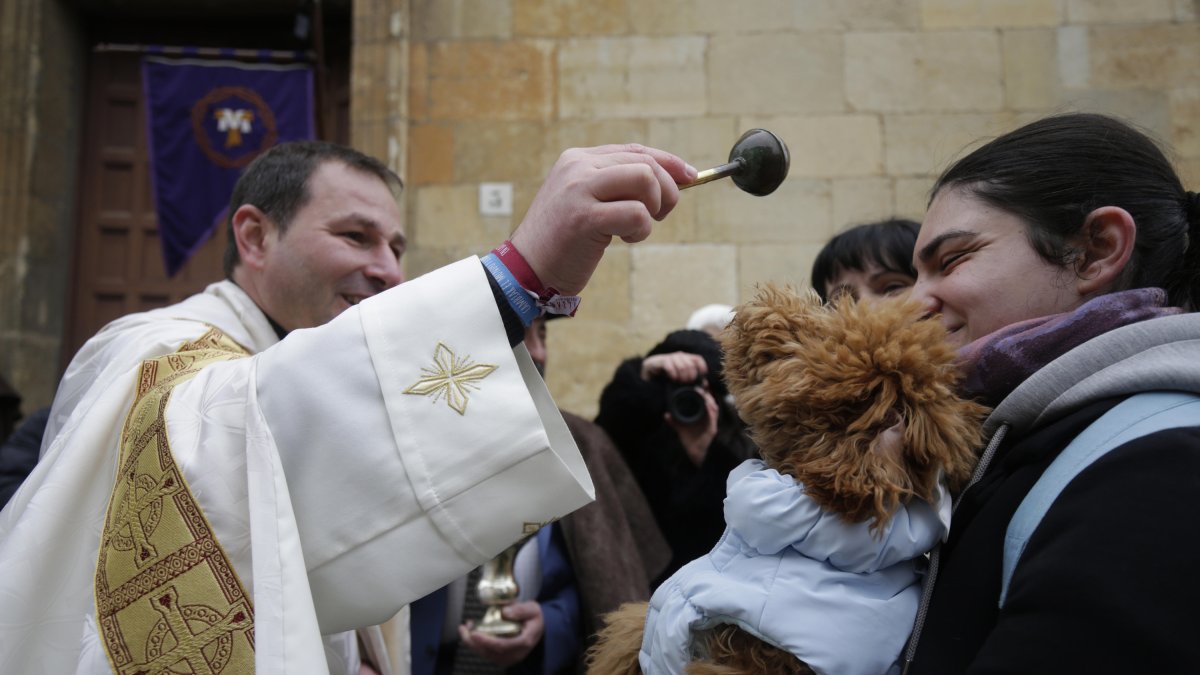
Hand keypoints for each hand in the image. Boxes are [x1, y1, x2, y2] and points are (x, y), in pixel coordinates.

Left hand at [459, 601, 544, 666]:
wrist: (539, 628)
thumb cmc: (534, 618)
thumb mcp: (533, 609)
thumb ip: (521, 610)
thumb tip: (505, 612)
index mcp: (524, 642)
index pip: (503, 645)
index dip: (487, 641)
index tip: (475, 633)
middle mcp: (516, 654)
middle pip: (491, 653)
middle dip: (474, 642)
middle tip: (463, 629)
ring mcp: (509, 657)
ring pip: (487, 655)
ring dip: (472, 644)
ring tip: (464, 629)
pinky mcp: (503, 657)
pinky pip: (487, 654)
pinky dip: (477, 645)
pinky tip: (471, 633)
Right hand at [510, 145, 695, 295]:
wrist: (526, 270)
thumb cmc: (562, 242)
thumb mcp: (586, 202)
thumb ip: (616, 186)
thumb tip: (672, 178)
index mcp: (577, 159)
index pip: (635, 150)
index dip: (668, 162)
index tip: (689, 176)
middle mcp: (578, 167)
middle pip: (645, 163)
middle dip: (666, 191)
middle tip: (657, 216)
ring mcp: (579, 190)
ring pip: (645, 179)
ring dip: (654, 208)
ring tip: (635, 228)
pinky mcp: (584, 217)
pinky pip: (637, 214)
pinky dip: (641, 230)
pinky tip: (622, 239)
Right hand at [640, 352, 707, 383]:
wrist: (644, 386)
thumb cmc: (664, 386)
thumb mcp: (680, 385)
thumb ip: (691, 383)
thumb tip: (705, 385)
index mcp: (683, 361)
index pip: (697, 359)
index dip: (701, 368)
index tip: (701, 378)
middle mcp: (675, 357)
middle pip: (689, 361)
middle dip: (690, 374)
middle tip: (687, 383)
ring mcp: (665, 358)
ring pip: (680, 361)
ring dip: (682, 374)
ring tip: (679, 382)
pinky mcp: (655, 361)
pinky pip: (668, 363)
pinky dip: (672, 372)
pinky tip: (672, 378)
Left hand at [666, 385, 718, 466]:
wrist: (695, 453)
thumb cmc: (690, 439)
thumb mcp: (680, 428)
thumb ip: (674, 421)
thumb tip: (666, 414)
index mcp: (703, 415)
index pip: (704, 400)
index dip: (703, 391)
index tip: (700, 382)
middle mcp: (709, 417)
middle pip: (710, 401)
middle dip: (707, 392)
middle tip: (702, 383)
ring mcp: (711, 423)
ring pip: (713, 407)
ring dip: (708, 399)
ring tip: (702, 391)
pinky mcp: (712, 429)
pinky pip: (712, 417)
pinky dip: (710, 410)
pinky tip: (706, 404)